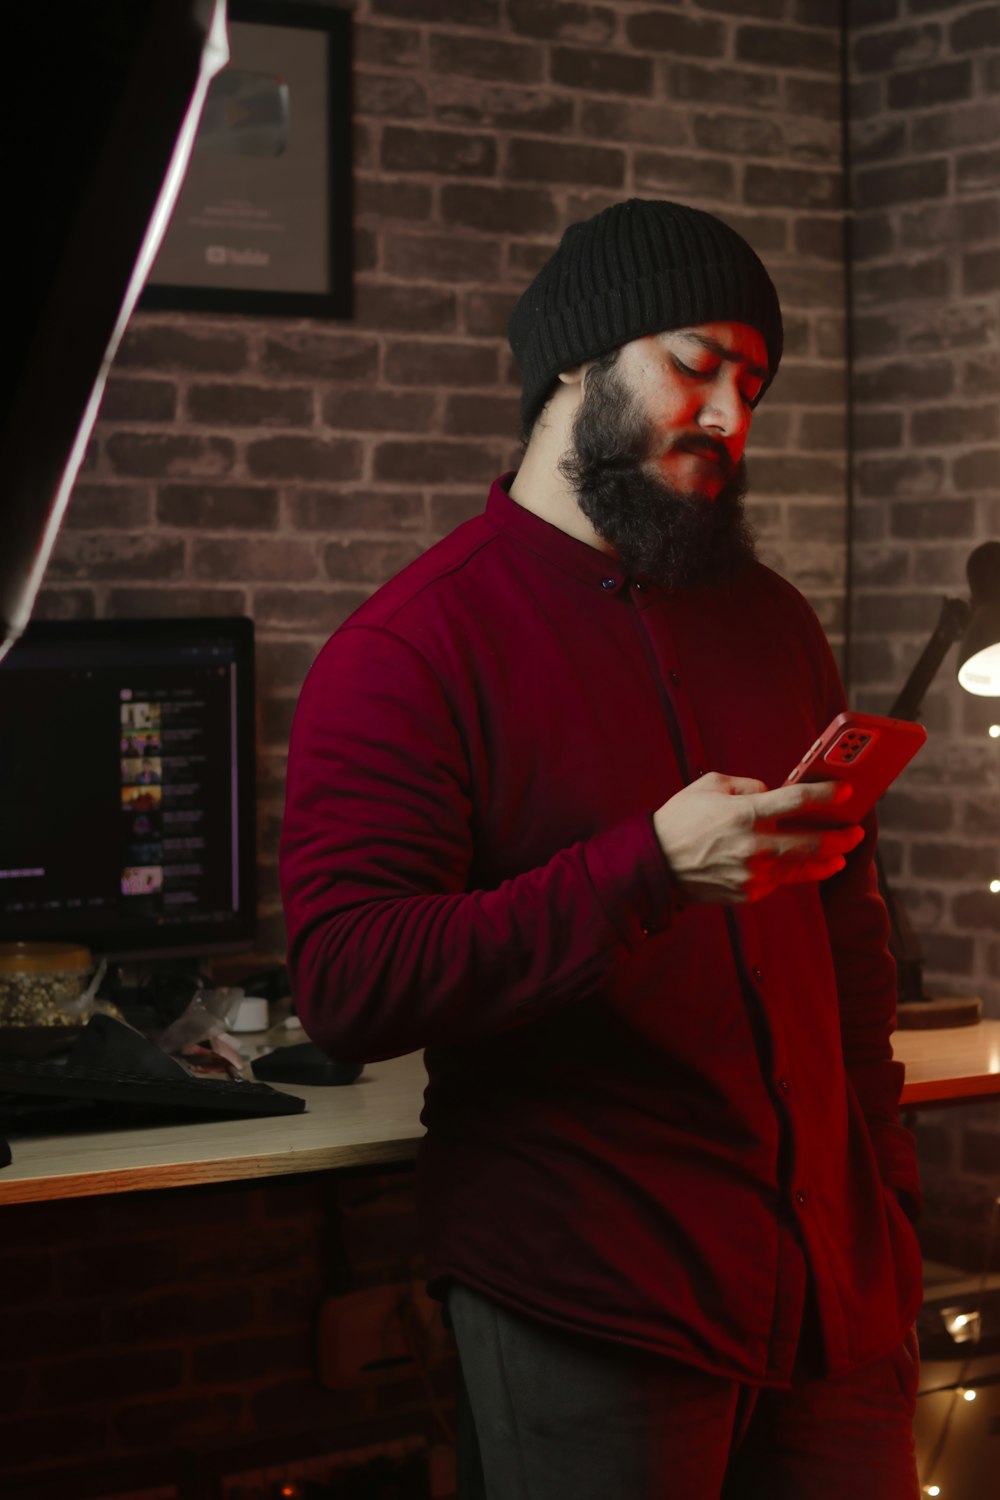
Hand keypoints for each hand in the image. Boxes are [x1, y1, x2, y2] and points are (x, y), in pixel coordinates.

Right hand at [651, 773, 862, 905]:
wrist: (654, 864)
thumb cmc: (681, 819)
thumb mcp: (710, 786)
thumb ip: (748, 786)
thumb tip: (773, 793)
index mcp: (744, 813)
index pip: (797, 800)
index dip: (827, 794)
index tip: (848, 791)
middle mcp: (753, 845)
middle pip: (811, 842)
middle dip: (840, 837)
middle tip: (855, 832)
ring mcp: (752, 873)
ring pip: (801, 868)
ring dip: (825, 862)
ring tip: (839, 857)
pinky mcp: (748, 893)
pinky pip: (776, 880)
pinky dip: (786, 872)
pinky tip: (795, 866)